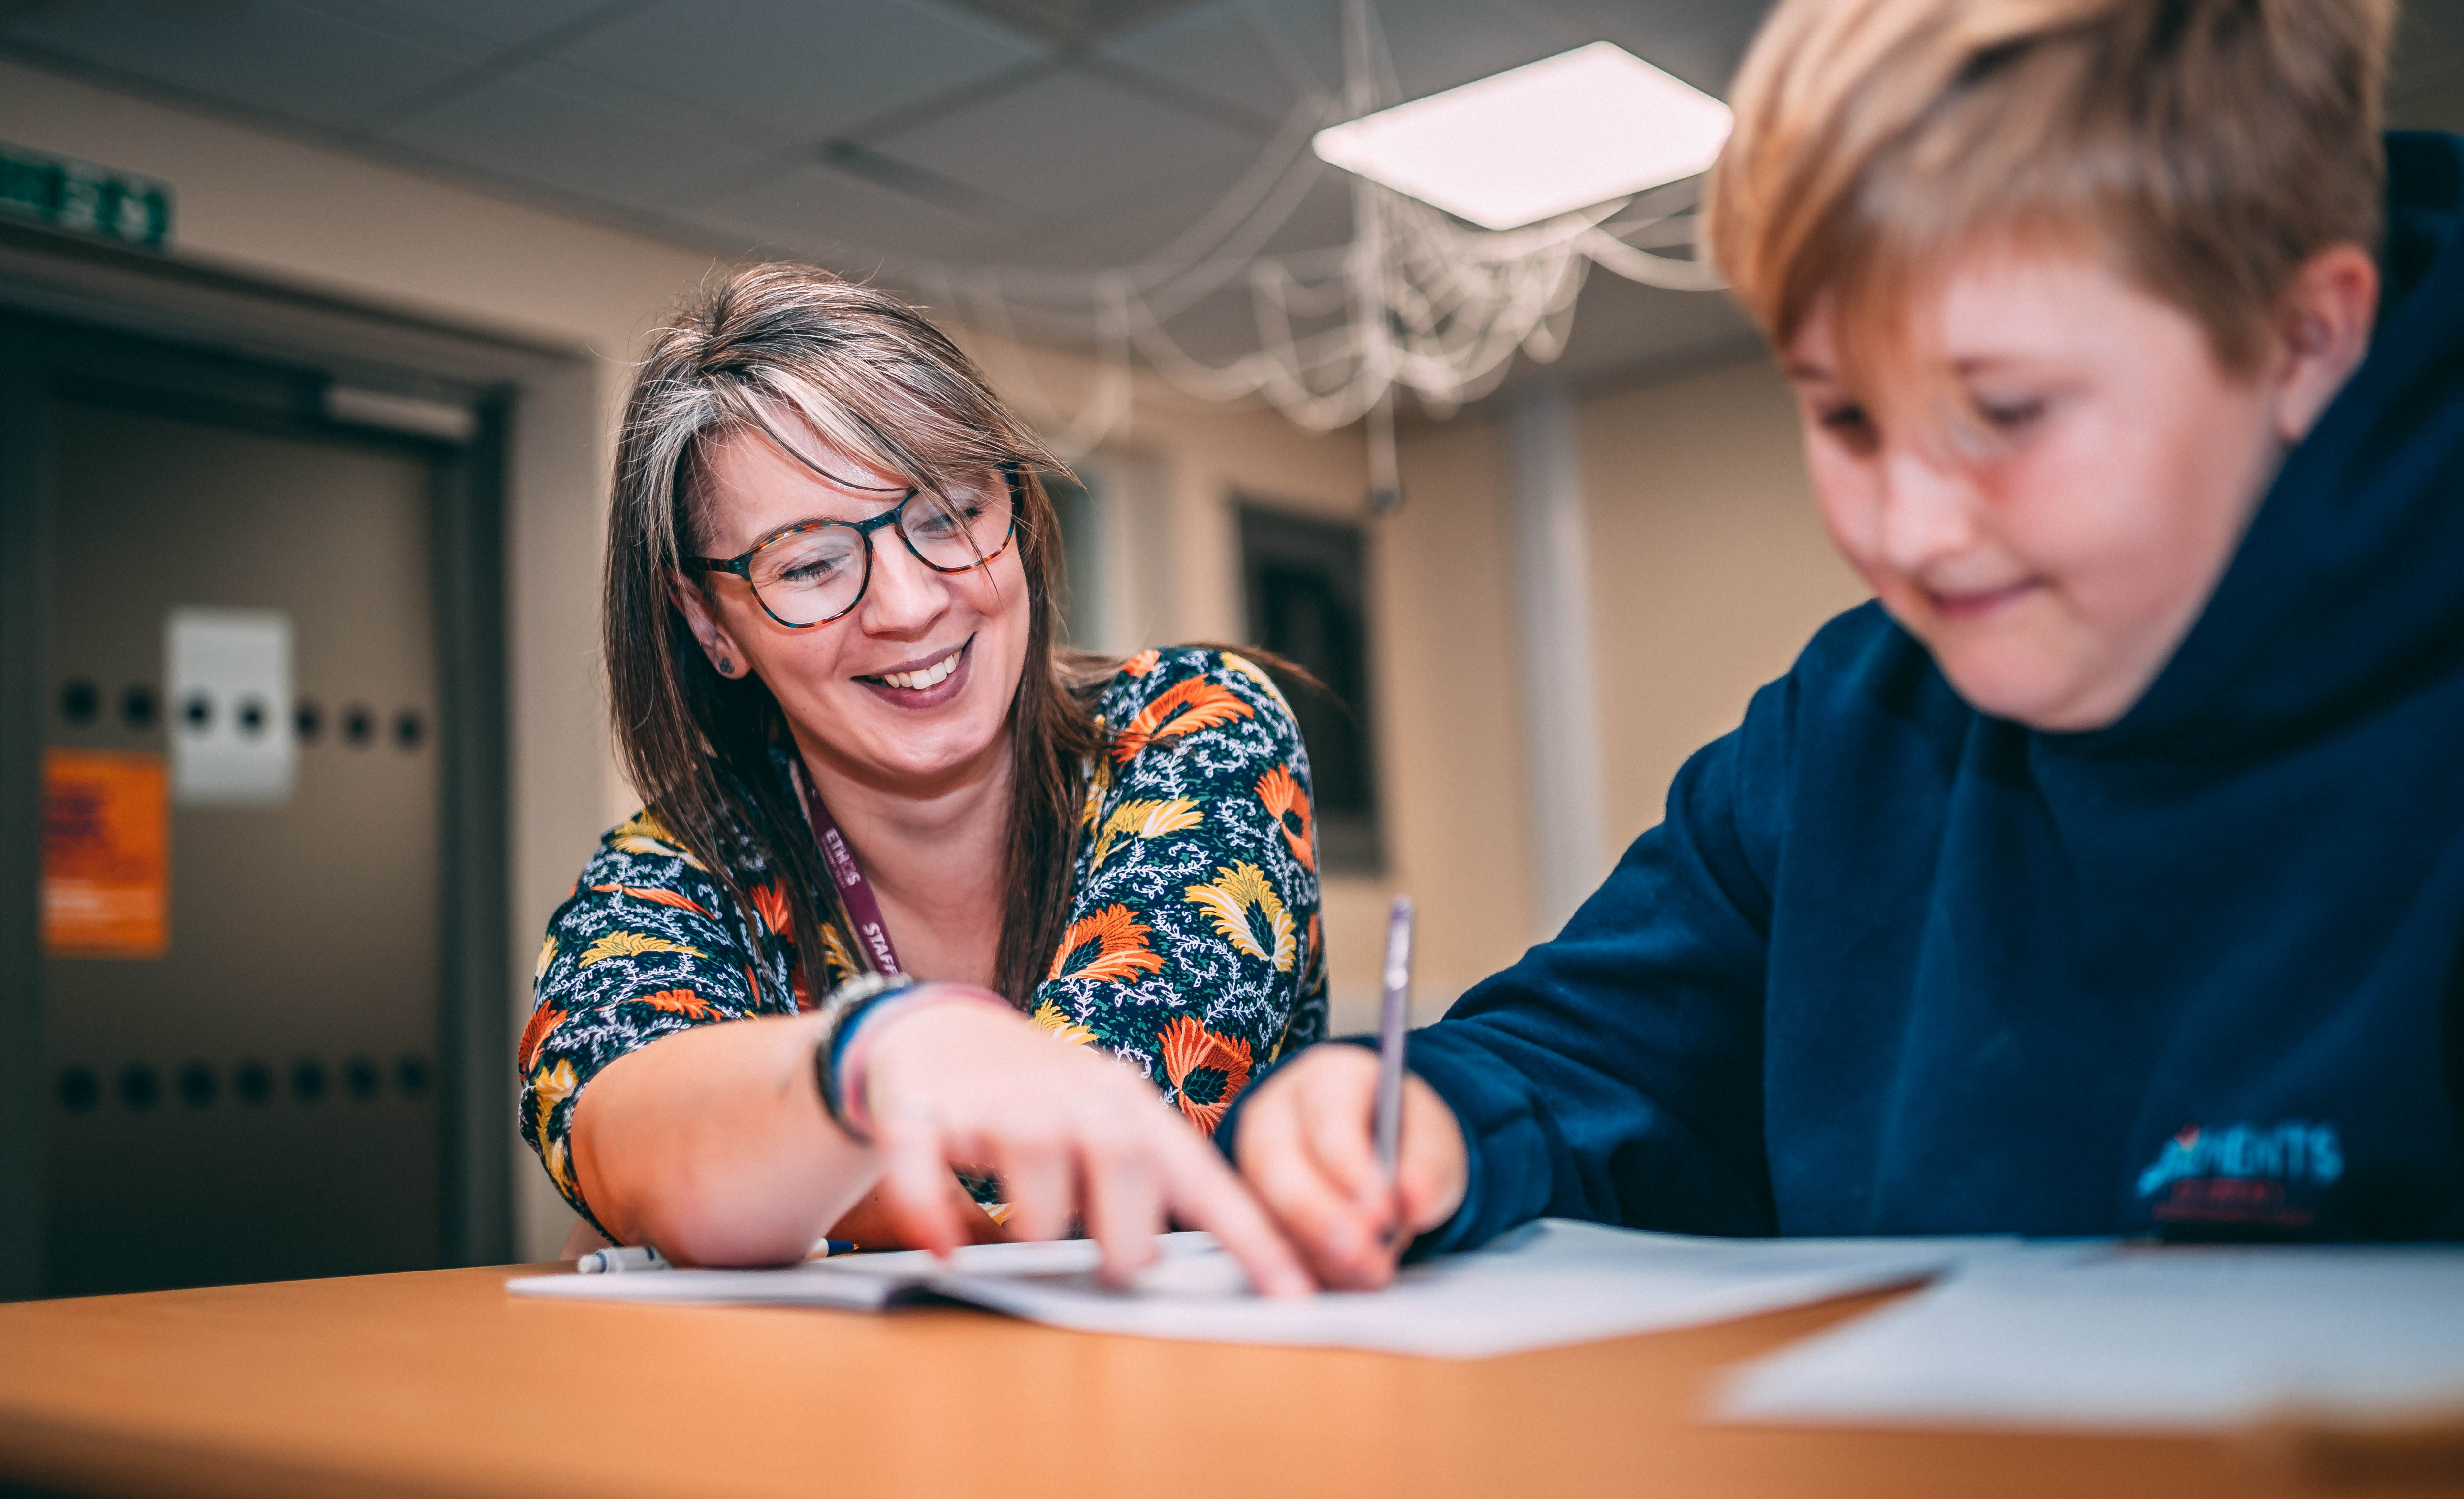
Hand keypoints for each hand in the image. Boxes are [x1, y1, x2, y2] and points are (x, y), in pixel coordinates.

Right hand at [860, 993, 1314, 1295]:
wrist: (940, 1029)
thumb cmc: (1043, 1099)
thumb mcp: (1109, 1124)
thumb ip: (1153, 1186)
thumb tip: (1196, 1274)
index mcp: (1127, 1107)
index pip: (1199, 1178)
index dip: (1248, 1237)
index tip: (1293, 1294)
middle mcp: (1071, 1097)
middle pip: (1122, 1161)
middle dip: (1125, 1235)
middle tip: (1112, 1264)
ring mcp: (998, 1103)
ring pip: (1035, 1165)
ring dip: (1036, 1221)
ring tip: (1026, 1238)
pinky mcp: (924, 1114)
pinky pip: (927, 1171)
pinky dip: (932, 1213)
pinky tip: (945, 1249)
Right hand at [1231, 1044, 1466, 1289]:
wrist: (1386, 1157)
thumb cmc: (1404, 1140)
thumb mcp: (1433, 1143)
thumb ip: (1428, 1167)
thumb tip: (1414, 1200)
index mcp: (1327, 1079)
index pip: (1328, 1119)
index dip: (1352, 1168)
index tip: (1382, 1211)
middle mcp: (1276, 1113)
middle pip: (1277, 1164)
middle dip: (1320, 1219)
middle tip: (1366, 1258)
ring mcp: (1253, 1161)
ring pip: (1261, 1208)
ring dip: (1311, 1253)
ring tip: (1363, 1278)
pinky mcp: (1249, 1206)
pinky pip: (1258, 1240)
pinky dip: (1296, 1268)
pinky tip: (1332, 1285)